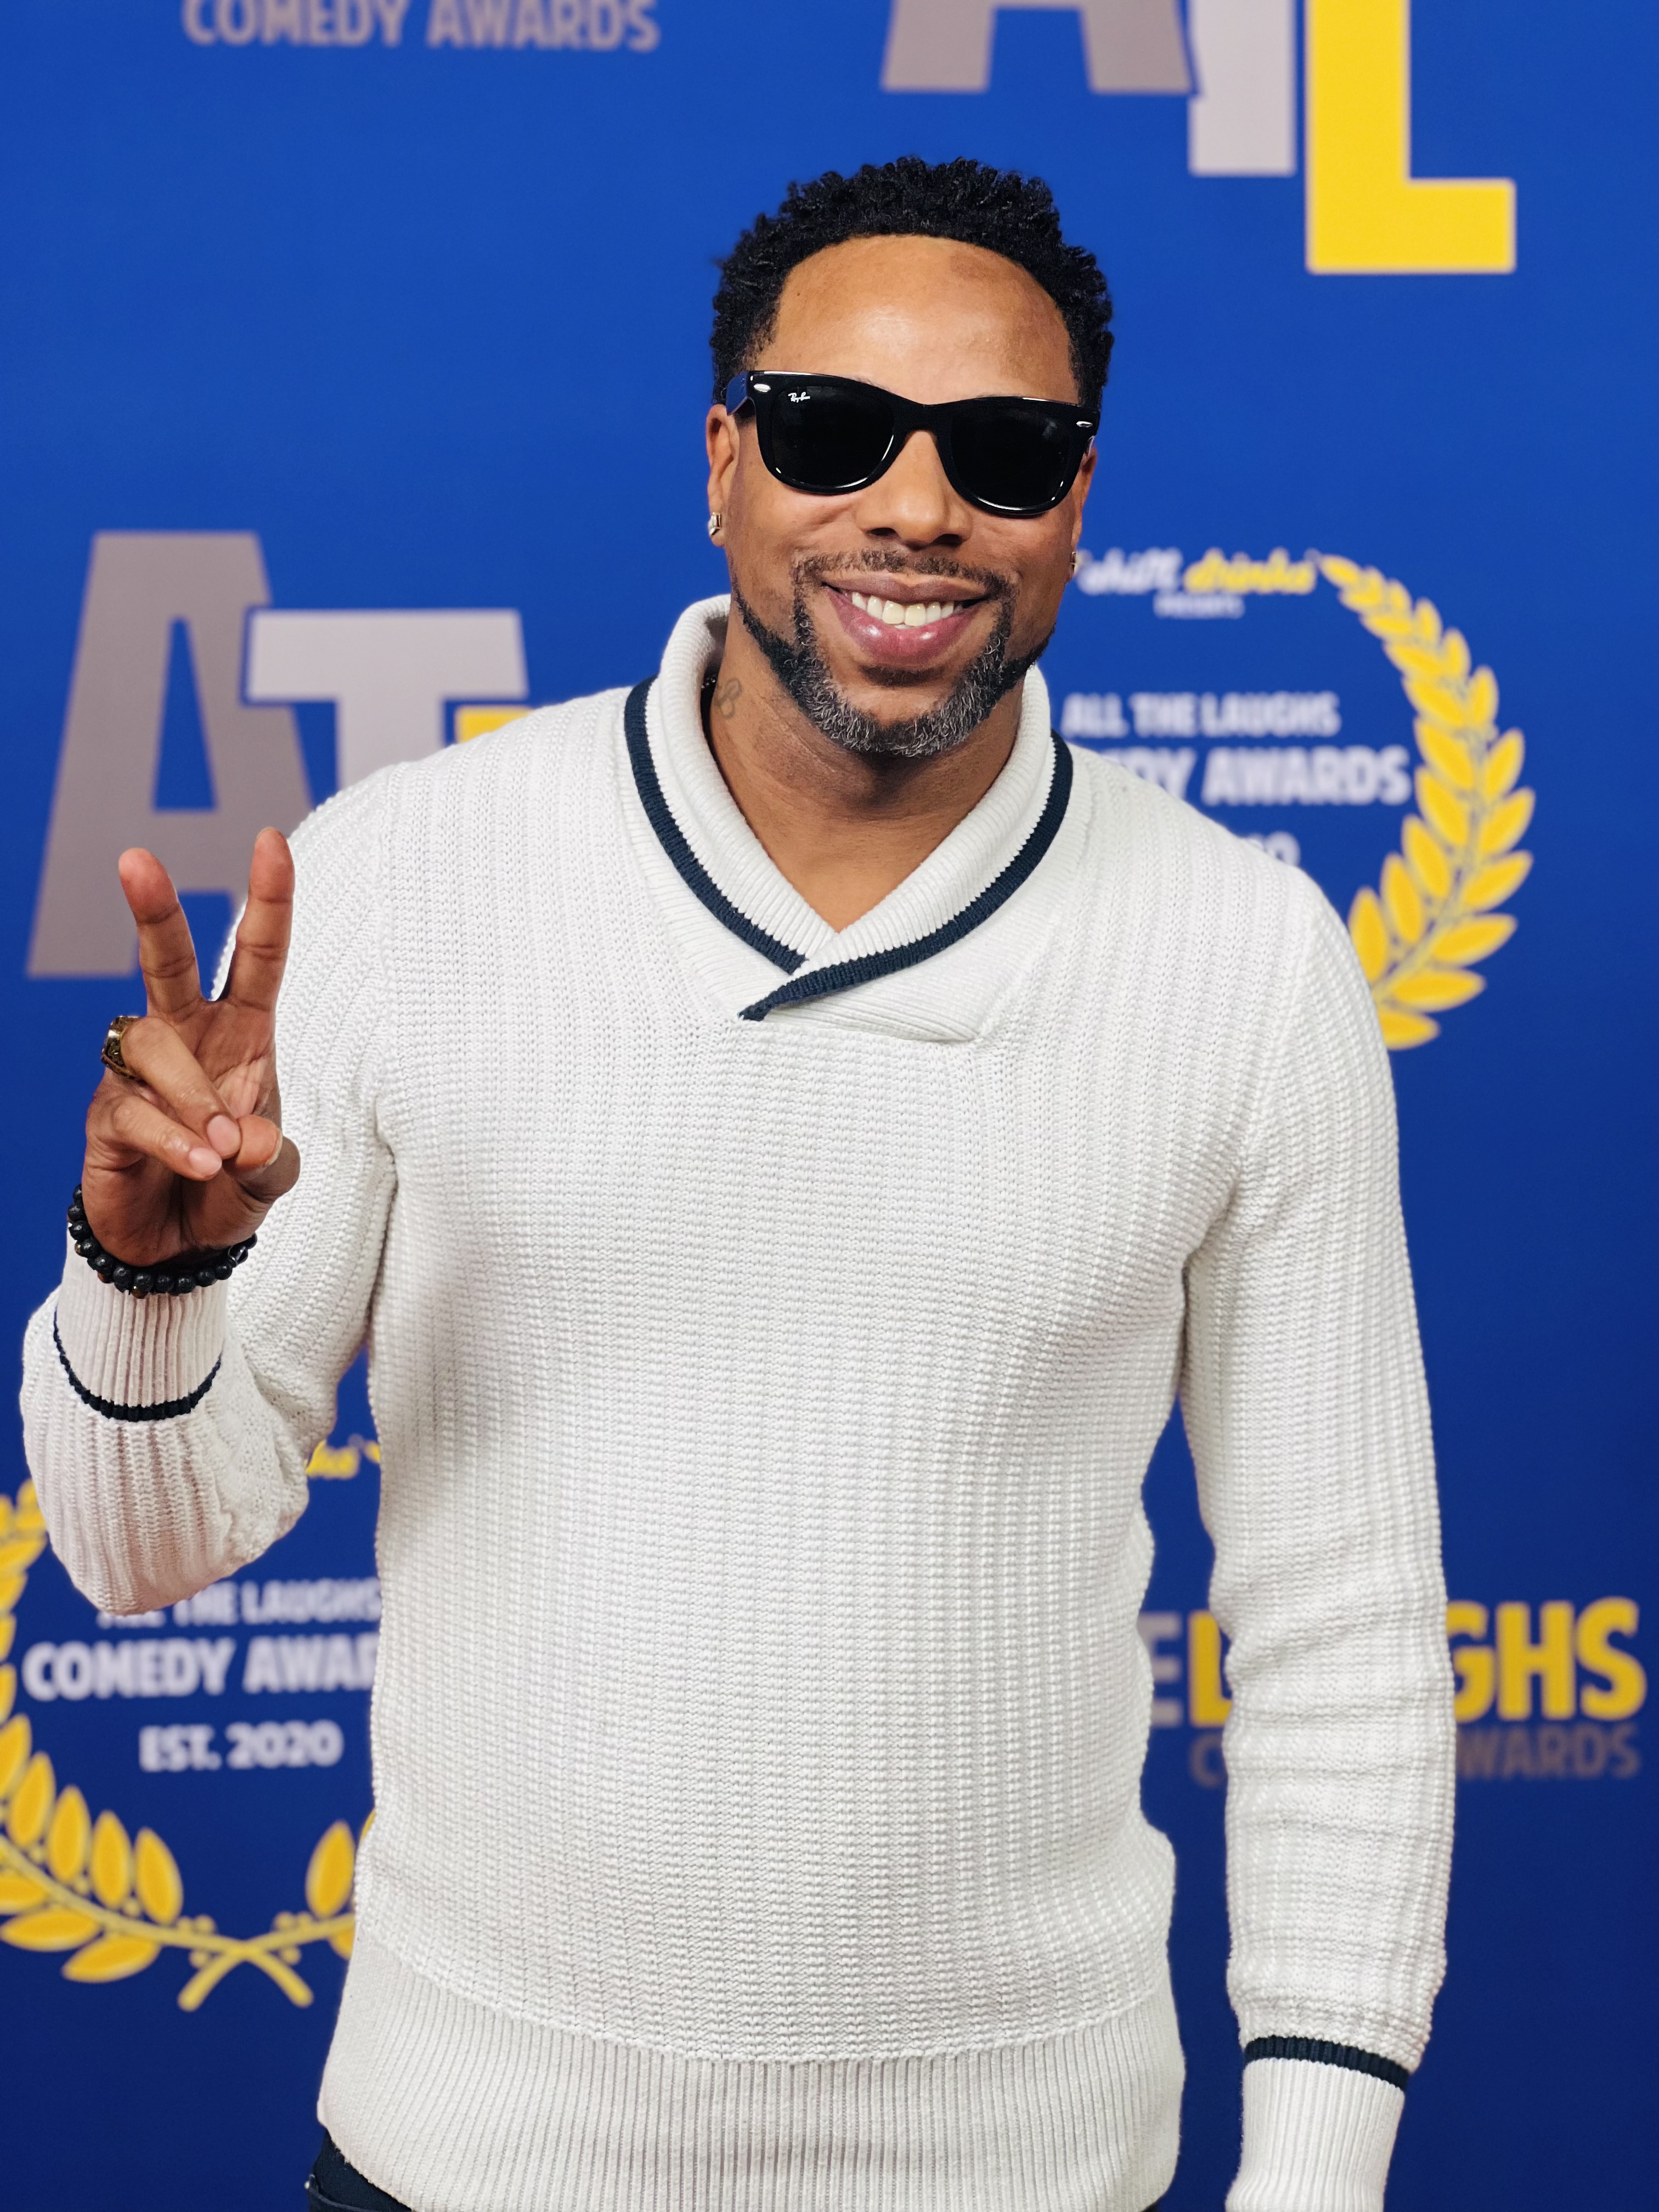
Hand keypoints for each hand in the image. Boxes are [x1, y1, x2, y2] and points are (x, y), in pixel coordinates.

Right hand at [80, 829, 301, 1265]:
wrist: (178, 1248)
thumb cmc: (229, 1188)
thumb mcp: (269, 1175)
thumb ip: (268, 1155)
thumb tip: (241, 1134)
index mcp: (241, 1035)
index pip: (256, 958)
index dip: (266, 900)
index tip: (270, 839)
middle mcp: (186, 1039)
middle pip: (165, 961)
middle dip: (154, 910)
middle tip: (136, 859)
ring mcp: (138, 1074)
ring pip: (154, 1047)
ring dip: (193, 1097)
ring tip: (219, 1150)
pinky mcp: (107, 1116)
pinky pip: (135, 1112)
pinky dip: (174, 1140)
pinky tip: (199, 1165)